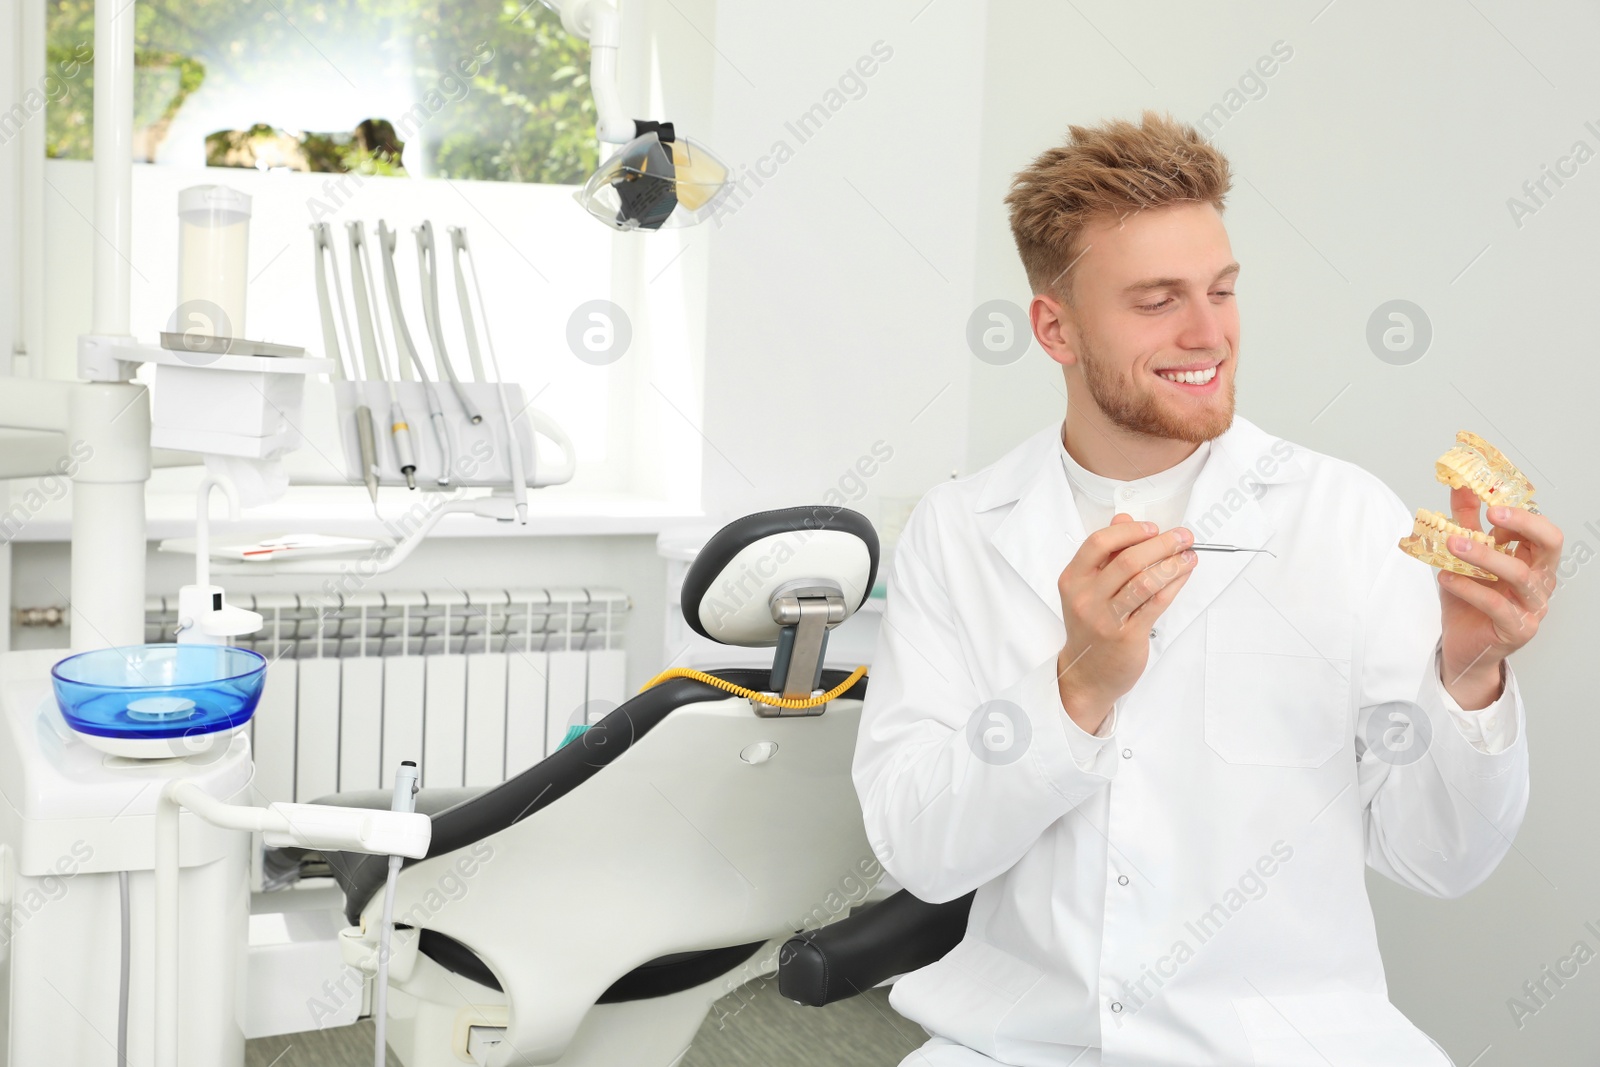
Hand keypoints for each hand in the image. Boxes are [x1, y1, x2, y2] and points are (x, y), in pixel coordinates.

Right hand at [1056, 513, 1196, 732]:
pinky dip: (1174, 585)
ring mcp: (1105, 619)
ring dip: (1173, 564)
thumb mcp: (1088, 589)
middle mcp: (1086, 598)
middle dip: (1162, 544)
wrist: (1088, 674)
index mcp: (1073, 580)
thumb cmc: (1091, 628)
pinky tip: (1183, 576)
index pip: (1098, 543)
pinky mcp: (1127, 636)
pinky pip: (1156, 604)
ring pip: (1145, 581)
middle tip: (1183, 537)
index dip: (1129, 532)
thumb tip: (1124, 520)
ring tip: (1189, 556)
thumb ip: (1105, 554)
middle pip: (1127, 560)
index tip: (1153, 528)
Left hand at [1435, 487, 1562, 707]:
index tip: (1488, 500)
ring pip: (1520, 574)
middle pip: (1549, 544)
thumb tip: (1460, 484)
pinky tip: (1446, 577)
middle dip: (1523, 523)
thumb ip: (1465, 521)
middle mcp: (1540, 580)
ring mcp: (1533, 606)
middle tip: (1491, 512)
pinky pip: (1497, 605)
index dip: (1518, 512)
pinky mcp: (1518, 629)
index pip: (1540, 528)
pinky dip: (1469, 588)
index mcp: (1533, 560)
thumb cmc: (1468, 599)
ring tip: (1452, 543)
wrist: (1462, 645)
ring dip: (1484, 556)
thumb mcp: (1462, 556)